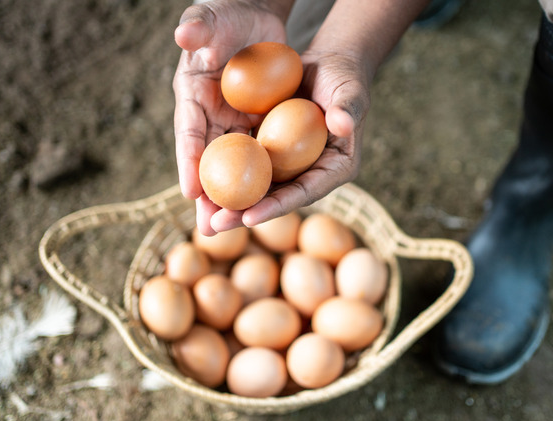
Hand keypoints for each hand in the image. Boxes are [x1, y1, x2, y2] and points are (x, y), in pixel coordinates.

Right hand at [173, 1, 287, 234]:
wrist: (254, 17)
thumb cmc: (228, 14)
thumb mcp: (212, 16)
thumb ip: (198, 25)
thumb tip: (184, 35)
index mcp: (191, 95)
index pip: (189, 132)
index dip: (188, 160)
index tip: (190, 190)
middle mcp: (208, 115)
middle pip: (207, 162)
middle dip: (207, 197)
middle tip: (209, 228)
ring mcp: (232, 123)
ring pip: (232, 168)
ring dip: (231, 198)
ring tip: (229, 230)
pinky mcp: (254, 125)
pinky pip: (256, 157)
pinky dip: (258, 180)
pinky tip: (265, 204)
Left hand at [211, 49, 369, 230]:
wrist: (329, 64)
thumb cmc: (344, 76)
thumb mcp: (349, 91)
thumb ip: (347, 109)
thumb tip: (344, 125)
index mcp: (337, 168)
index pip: (306, 192)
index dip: (278, 206)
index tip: (250, 217)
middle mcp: (314, 174)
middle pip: (278, 199)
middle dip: (246, 214)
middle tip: (216, 225)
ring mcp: (293, 165)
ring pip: (261, 187)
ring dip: (232, 201)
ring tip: (204, 215)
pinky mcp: (275, 152)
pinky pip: (250, 165)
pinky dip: (229, 173)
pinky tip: (203, 182)